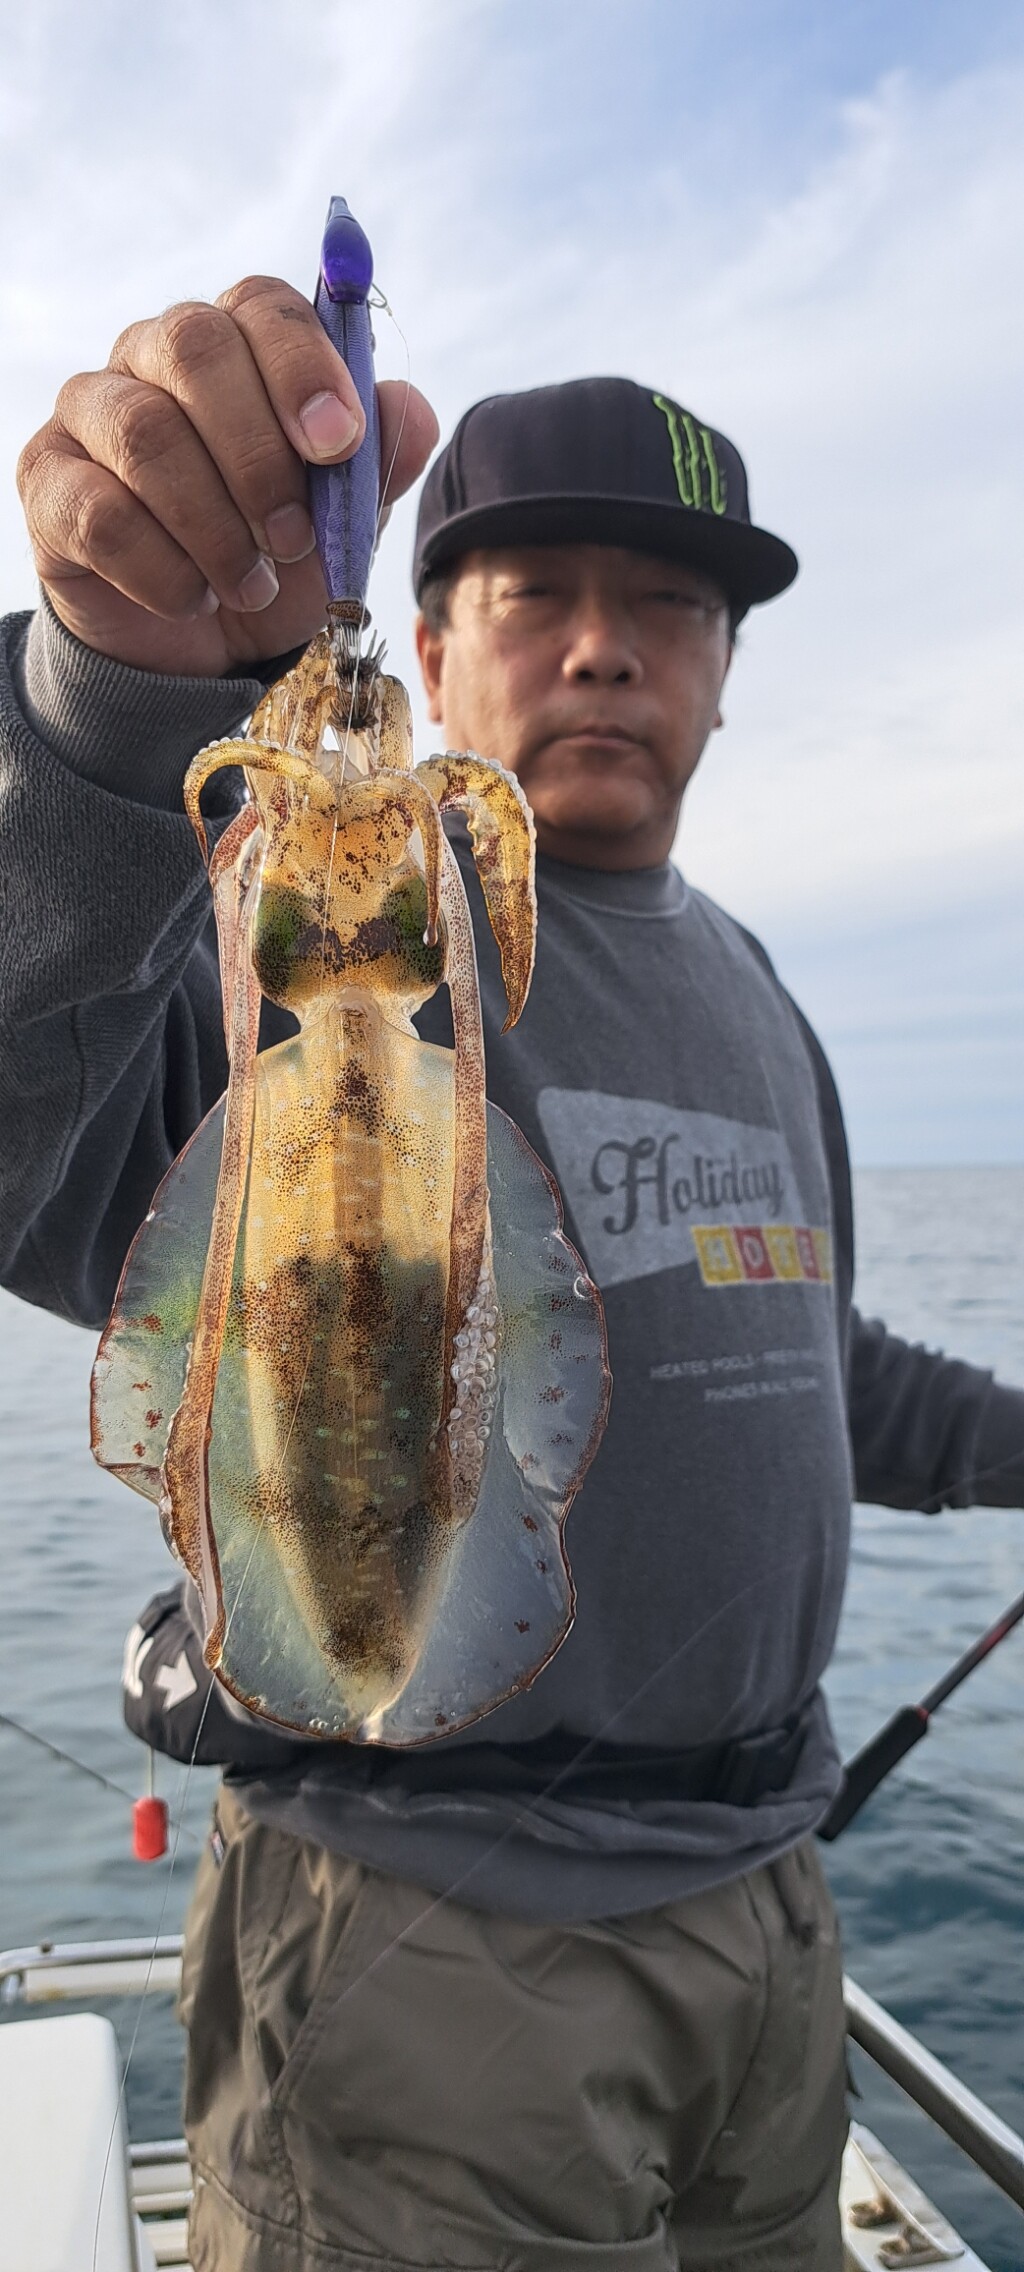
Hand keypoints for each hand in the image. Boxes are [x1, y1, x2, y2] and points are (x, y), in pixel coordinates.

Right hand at [16, 276, 438, 676]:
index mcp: (235, 344)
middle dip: (258, 456)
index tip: (339, 443)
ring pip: (146, 433)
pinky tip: (193, 600)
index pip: (262, 304)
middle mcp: (151, 354)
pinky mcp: (48, 479)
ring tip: (250, 585)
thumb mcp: (343, 521)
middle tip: (293, 539)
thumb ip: (376, 463)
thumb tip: (409, 411)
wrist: (200, 644)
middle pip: (193, 345)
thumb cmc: (275, 558)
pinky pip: (101, 512)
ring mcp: (91, 410)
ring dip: (215, 527)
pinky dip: (163, 571)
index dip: (303, 365)